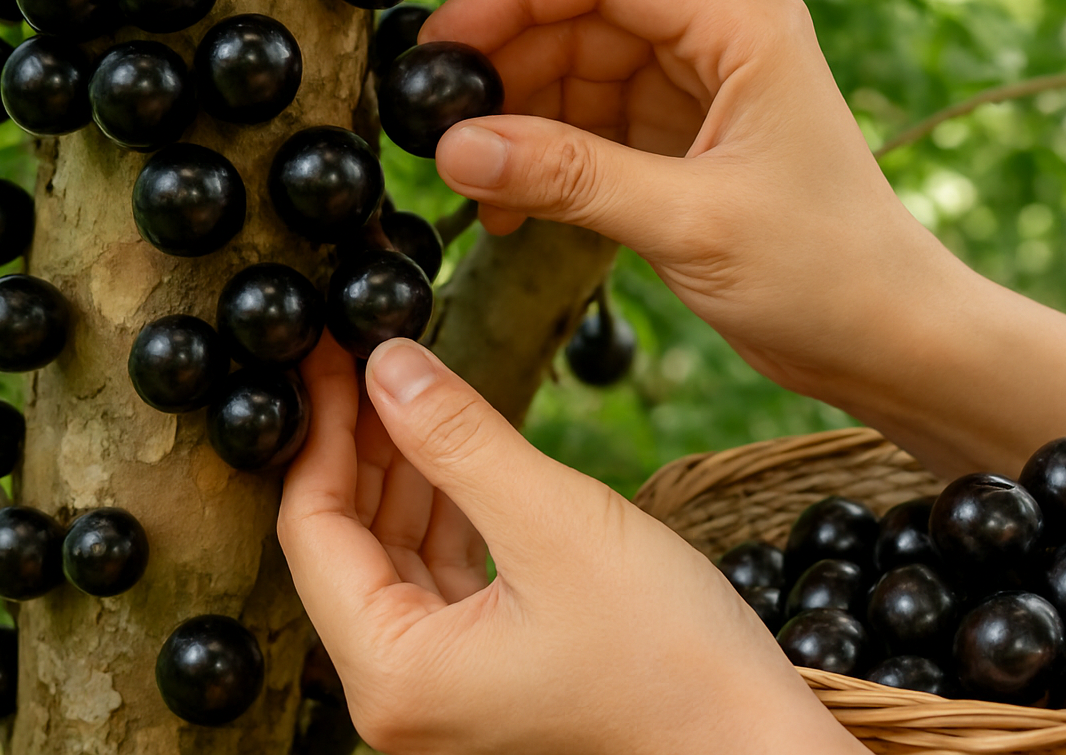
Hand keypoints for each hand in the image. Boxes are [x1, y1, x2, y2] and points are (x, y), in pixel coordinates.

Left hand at [279, 333, 862, 754]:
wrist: (752, 740)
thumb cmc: (668, 650)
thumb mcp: (553, 521)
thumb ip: (458, 439)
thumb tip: (384, 362)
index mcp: (396, 674)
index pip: (313, 533)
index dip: (320, 430)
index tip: (328, 350)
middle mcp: (401, 695)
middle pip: (346, 546)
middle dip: (359, 443)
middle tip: (370, 352)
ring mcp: (443, 691)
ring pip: (393, 558)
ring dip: (404, 472)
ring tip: (413, 384)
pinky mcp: (486, 676)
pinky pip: (439, 579)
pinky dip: (444, 511)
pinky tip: (456, 450)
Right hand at [423, 0, 972, 409]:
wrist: (890, 342)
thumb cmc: (824, 273)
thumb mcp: (688, 220)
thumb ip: (570, 177)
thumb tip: (455, 147)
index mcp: (743, 25)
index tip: (440, 45)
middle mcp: (722, 44)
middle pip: (583, 22)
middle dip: (507, 71)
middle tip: (437, 129)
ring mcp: (703, 97)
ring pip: (581, 79)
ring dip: (522, 126)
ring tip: (470, 184)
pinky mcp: (688, 149)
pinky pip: (597, 134)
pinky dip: (550, 164)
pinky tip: (508, 211)